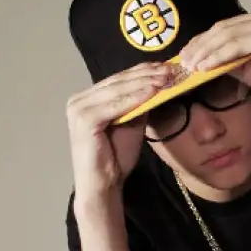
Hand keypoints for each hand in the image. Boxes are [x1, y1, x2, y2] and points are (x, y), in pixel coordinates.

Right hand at [66, 62, 171, 204]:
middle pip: (119, 81)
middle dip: (147, 73)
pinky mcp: (85, 120)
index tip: (168, 66)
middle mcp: (79, 99)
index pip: (119, 78)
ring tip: (166, 78)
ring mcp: (79, 108)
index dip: (144, 70)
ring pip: (118, 90)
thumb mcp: (132, 123)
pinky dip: (135, 98)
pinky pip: (115, 105)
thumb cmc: (115, 156)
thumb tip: (158, 82)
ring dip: (144, 82)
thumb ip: (139, 103)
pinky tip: (153, 92)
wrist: (103, 184)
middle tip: (171, 69)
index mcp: (88, 98)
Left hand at [179, 7, 250, 109]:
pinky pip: (235, 45)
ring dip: (204, 52)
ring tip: (190, 66)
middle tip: (182, 61)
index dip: (202, 41)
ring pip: (226, 36)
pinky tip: (204, 67)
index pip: (224, 28)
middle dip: (199, 46)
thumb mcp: (247, 68)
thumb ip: (228, 59)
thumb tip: (200, 59)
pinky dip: (217, 56)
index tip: (184, 55)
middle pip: (222, 28)